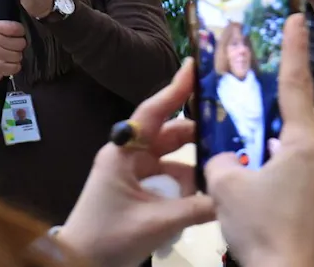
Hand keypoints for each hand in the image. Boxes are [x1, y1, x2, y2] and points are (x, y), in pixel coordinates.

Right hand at [0, 1, 25, 85]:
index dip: (17, 32)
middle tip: (6, 47)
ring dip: (12, 57)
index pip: (16, 28)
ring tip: (1, 57)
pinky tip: (0, 65)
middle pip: (21, 43)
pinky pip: (15, 67)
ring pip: (19, 56)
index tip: (14, 34)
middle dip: (15, 46)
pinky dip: (10, 68)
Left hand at [57, 58, 215, 266]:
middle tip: (234, 127)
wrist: (79, 266)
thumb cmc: (108, 238)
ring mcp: (136, 173)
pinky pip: (173, 177)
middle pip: (172, 134)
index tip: (196, 67)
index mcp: (124, 153)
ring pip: (176, 157)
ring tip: (228, 166)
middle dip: (201, 134)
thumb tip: (233, 197)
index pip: (154, 112)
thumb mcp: (155, 223)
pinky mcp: (142, 190)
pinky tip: (212, 192)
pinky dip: (191, 183)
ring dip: (197, 165)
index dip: (176, 89)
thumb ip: (197, 208)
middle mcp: (130, 156)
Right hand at [205, 14, 313, 266]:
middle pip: (305, 116)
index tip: (297, 18)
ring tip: (260, 150)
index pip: (296, 84)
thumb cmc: (260, 229)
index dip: (293, 49)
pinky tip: (273, 184)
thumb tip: (226, 161)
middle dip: (283, 107)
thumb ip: (221, 162)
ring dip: (288, 140)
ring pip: (312, 144)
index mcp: (305, 143)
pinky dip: (295, 166)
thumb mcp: (225, 189)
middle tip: (261, 102)